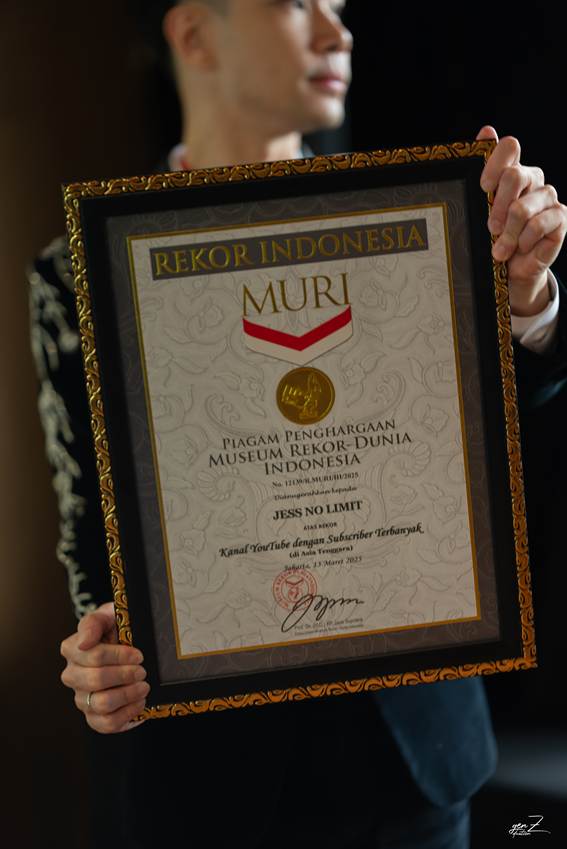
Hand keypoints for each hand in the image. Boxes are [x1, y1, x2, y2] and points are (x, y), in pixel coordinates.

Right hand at [60, 602, 148, 733]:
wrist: (132, 649)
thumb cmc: (118, 628)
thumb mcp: (108, 615)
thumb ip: (93, 623)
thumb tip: (84, 642)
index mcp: (72, 649)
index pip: (93, 655)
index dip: (119, 656)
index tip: (139, 655)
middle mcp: (72, 675)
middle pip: (96, 680)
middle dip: (125, 675)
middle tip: (143, 671)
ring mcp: (82, 698)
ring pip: (101, 704)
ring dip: (128, 695)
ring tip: (144, 686)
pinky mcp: (94, 718)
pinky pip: (106, 724)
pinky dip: (127, 714)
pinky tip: (140, 702)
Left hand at [477, 126, 566, 316]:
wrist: (510, 270)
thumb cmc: (493, 238)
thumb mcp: (480, 210)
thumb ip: (484, 176)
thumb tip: (487, 130)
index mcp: (511, 171)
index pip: (509, 148)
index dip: (495, 164)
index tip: (484, 187)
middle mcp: (532, 179)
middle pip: (515, 175)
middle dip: (497, 206)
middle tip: (490, 228)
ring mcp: (547, 197)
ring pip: (522, 208)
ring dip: (507, 234)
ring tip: (500, 250)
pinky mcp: (560, 217)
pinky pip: (538, 225)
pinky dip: (524, 241)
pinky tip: (520, 249)